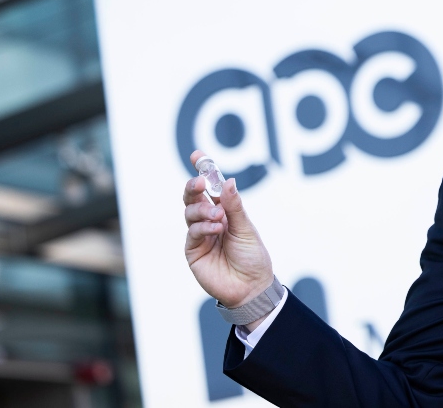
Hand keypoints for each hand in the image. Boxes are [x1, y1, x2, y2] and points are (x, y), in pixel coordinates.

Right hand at [183, 150, 273, 319]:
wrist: (251, 287)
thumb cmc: (252, 257)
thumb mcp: (246, 228)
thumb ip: (234, 207)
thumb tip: (227, 181)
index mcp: (224, 211)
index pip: (211, 187)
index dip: (203, 170)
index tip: (197, 155)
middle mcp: (209, 220)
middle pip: (193, 197)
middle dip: (194, 186)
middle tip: (201, 183)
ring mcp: (200, 235)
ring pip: (190, 212)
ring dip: (203, 210)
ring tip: (219, 217)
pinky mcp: (193, 251)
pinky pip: (192, 232)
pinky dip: (202, 227)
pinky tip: (215, 229)